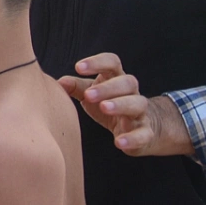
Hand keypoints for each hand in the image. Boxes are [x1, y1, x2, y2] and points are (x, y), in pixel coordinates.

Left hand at [59, 52, 192, 156]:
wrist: (137, 127)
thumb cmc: (107, 103)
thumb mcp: (90, 93)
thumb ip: (76, 87)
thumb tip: (60, 82)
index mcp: (116, 78)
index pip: (112, 62)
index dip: (97, 62)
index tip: (78, 67)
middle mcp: (131, 92)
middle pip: (127, 82)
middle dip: (108, 87)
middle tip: (89, 94)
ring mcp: (140, 112)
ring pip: (138, 104)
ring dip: (121, 104)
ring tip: (104, 108)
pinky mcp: (145, 133)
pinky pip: (144, 134)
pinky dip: (132, 138)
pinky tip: (119, 143)